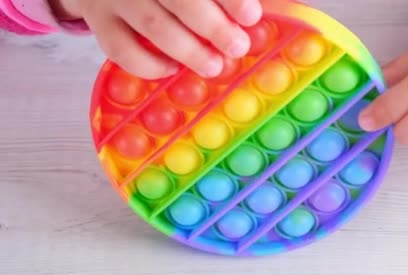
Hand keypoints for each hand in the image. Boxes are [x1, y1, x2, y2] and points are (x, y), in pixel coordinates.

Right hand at [50, 0, 262, 78]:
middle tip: (237, 47)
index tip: (251, 15)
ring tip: (214, 66)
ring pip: (153, 25)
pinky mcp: (98, 19)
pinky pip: (120, 49)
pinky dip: (149, 65)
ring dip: (188, 51)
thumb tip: (249, 13)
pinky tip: (171, 69)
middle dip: (213, 27)